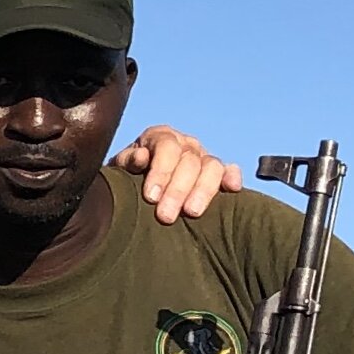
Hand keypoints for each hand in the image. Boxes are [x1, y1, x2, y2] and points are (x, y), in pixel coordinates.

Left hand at [117, 122, 242, 223]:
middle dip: (177, 190)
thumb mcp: (121, 168)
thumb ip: (128, 161)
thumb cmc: (127, 175)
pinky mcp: (217, 172)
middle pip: (190, 162)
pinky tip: (232, 189)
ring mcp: (203, 157)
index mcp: (161, 137)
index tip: (150, 197)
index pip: (167, 148)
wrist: (137, 185)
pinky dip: (232, 177)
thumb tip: (141, 157)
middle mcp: (185, 144)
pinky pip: (229, 170)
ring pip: (212, 168)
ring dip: (203, 191)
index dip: (161, 171)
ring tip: (191, 213)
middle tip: (165, 216)